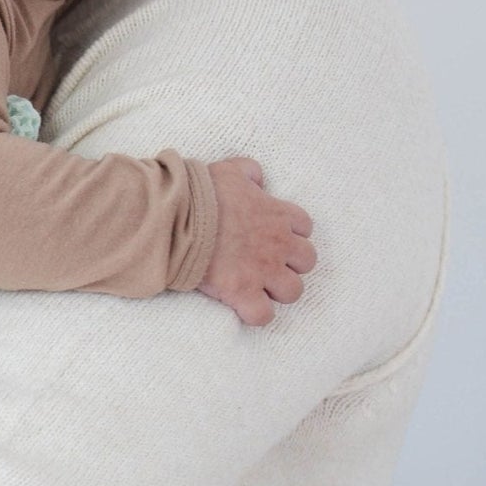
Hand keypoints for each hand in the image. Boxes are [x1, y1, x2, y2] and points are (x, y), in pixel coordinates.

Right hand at [196, 157, 315, 327]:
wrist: (178, 218)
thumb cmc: (201, 194)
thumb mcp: (229, 170)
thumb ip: (249, 171)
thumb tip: (258, 179)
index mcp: (277, 215)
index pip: (305, 227)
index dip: (292, 234)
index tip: (274, 237)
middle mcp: (278, 244)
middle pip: (307, 262)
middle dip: (291, 265)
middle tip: (268, 265)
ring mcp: (263, 271)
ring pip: (293, 291)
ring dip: (278, 291)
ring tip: (259, 289)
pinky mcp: (242, 292)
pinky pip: (263, 316)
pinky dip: (256, 314)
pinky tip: (243, 307)